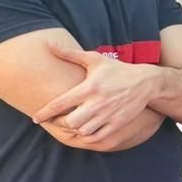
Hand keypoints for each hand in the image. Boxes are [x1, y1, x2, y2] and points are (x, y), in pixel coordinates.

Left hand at [32, 42, 159, 139]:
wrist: (145, 82)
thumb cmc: (116, 69)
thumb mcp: (94, 59)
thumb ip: (69, 54)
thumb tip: (48, 43)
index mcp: (88, 88)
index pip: (60, 104)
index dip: (44, 113)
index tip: (36, 118)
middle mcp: (97, 104)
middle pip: (70, 122)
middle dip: (61, 123)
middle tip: (58, 120)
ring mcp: (108, 115)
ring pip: (83, 131)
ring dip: (74, 130)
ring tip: (71, 126)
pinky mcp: (118, 123)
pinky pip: (98, 137)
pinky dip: (88, 138)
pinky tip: (85, 132)